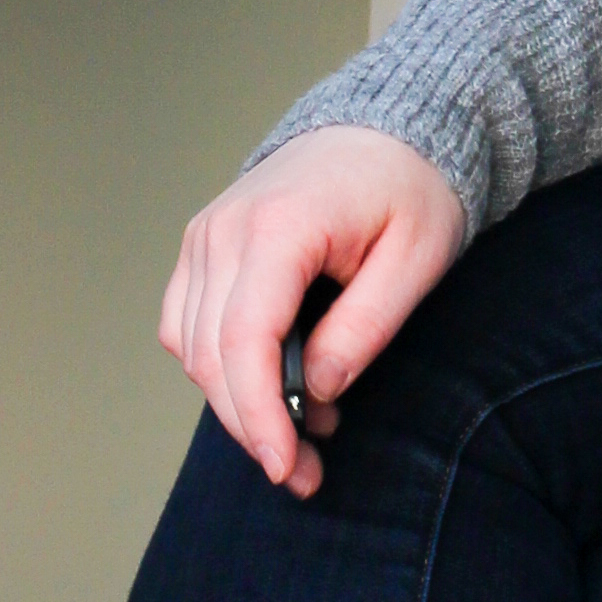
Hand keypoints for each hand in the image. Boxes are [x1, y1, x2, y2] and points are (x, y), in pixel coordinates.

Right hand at [158, 125, 466, 494]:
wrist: (386, 129)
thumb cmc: (410, 188)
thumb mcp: (417, 258)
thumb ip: (365, 326)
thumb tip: (313, 390)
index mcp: (280, 226)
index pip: (244, 340)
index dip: (258, 416)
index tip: (288, 467)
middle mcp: (224, 229)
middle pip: (208, 354)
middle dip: (251, 426)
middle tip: (307, 472)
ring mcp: (205, 235)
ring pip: (188, 346)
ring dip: (236, 401)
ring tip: (306, 425)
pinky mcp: (203, 246)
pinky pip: (184, 324)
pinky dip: (219, 366)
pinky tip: (274, 384)